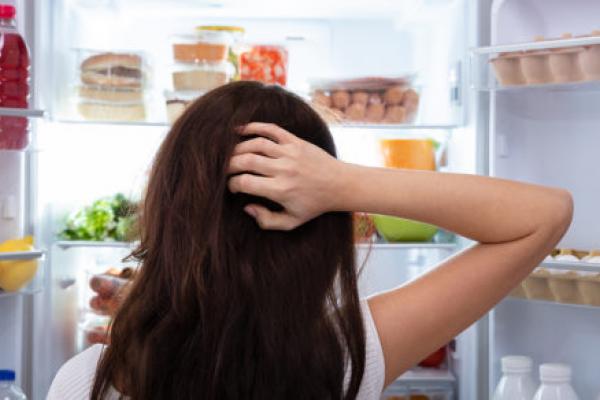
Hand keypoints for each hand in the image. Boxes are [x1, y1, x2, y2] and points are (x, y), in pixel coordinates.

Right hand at [228, 122, 346, 229]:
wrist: (340, 185)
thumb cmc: (314, 205)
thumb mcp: (292, 221)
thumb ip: (267, 221)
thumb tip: (247, 208)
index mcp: (280, 190)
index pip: (245, 182)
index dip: (232, 184)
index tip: (233, 187)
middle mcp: (283, 169)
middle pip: (246, 160)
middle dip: (229, 165)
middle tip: (225, 170)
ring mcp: (290, 153)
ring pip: (256, 144)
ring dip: (238, 147)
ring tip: (231, 154)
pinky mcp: (296, 141)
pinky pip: (271, 129)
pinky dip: (255, 127)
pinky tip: (241, 130)